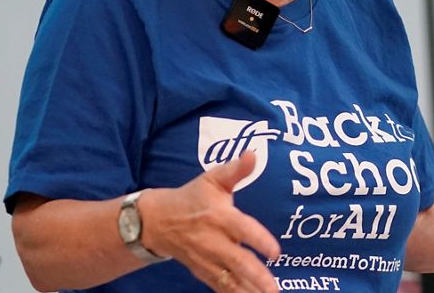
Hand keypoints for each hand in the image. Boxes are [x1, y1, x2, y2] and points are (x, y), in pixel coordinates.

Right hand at [139, 152, 281, 292]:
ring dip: (248, 290)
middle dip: (256, 276)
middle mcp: (212, 240)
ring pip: (229, 279)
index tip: (276, 252)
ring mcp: (206, 259)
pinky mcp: (202, 271)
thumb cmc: (192, 197)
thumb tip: (254, 154)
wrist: (157, 221)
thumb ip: (236, 170)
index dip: (259, 240)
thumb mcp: (213, 179)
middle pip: (236, 261)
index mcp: (218, 216)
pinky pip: (220, 286)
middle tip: (274, 288)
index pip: (242, 229)